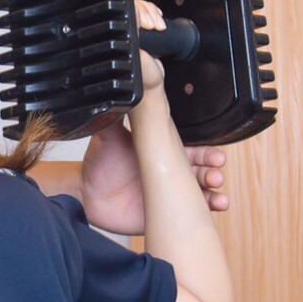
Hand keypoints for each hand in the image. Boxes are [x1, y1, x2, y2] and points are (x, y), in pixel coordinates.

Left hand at [81, 124, 227, 234]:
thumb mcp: (109, 137)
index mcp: (161, 150)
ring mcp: (168, 191)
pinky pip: (190, 210)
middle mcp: (169, 170)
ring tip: (214, 187)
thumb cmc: (99, 162)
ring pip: (201, 188)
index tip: (216, 155)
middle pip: (202, 168)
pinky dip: (207, 207)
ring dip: (213, 187)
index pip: (191, 147)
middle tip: (215, 170)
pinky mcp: (165, 211)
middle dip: (213, 168)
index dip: (206, 151)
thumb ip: (116, 115)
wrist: (86, 195)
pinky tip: (214, 205)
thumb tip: (120, 90)